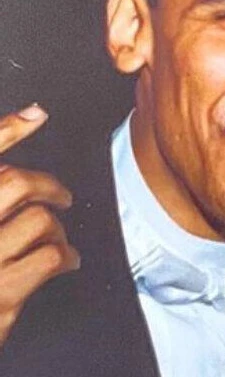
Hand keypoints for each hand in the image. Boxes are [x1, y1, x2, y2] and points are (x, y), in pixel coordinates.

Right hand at [0, 104, 78, 346]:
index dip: (7, 129)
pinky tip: (66, 262)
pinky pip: (49, 257)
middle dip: (44, 185)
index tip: (38, 115)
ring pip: (36, 220)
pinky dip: (66, 255)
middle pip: (10, 183)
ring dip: (55, 226)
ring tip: (58, 237)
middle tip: (61, 197)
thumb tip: (27, 131)